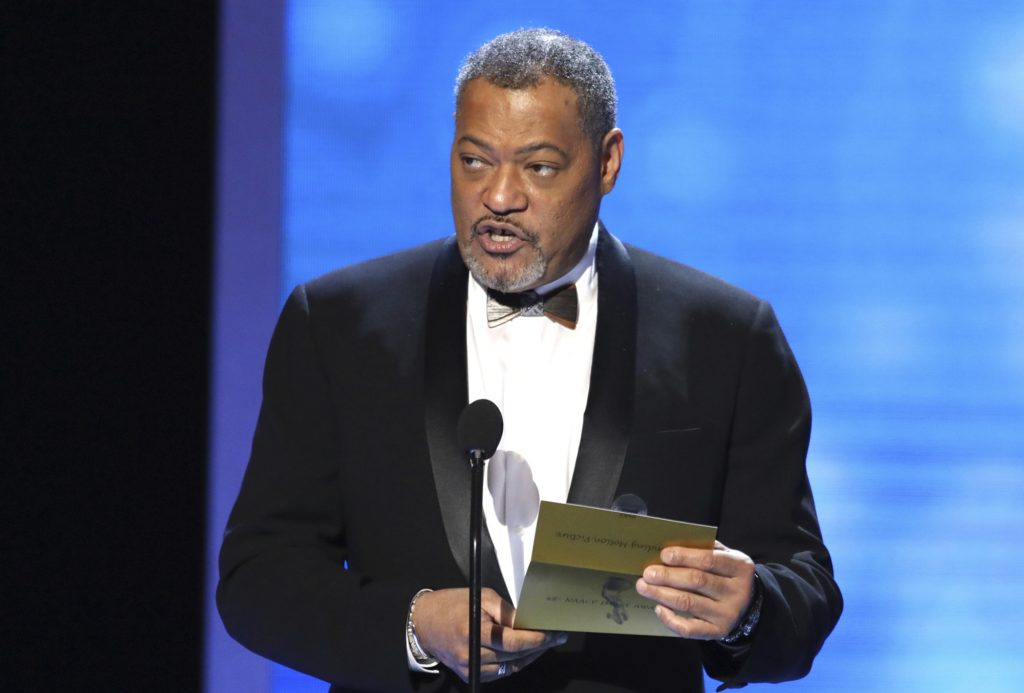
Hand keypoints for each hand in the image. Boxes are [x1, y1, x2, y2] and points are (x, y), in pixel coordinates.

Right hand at [413, 588, 566, 681]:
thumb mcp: (482, 597)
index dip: (537, 639)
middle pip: (515, 656)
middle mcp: (472, 654)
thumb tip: (530, 622)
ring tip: (543, 644)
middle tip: (555, 637)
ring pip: (510, 667)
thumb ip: (507, 612)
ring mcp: (470, 668)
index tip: (555, 633)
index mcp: (474, 631)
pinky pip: (499, 673)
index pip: (513, 641)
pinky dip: (514, 663)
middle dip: (539, 646)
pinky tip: (524, 653)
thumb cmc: (454, 604)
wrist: (424, 623)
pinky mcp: (470, 675)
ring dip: (529, 657)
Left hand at [636, 541, 755, 639]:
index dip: (685, 557)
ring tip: (643, 587)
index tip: (663, 555)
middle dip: (668, 576)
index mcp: (739, 567)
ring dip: (662, 594)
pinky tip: (658, 608)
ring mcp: (727, 614)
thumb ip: (703, 549)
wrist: (748, 605)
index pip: (710, 560)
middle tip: (648, 573)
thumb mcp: (724, 556)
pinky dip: (671, 619)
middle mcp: (736, 592)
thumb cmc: (726, 574)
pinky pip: (690, 628)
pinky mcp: (717, 632)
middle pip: (697, 581)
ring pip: (689, 603)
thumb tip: (670, 547)